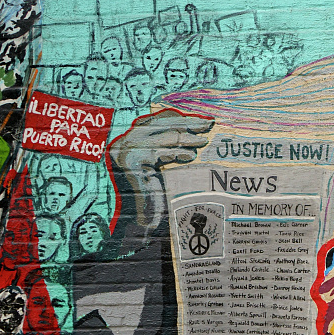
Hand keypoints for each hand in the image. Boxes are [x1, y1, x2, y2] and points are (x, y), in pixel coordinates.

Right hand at [108, 109, 212, 228]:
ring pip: (162, 137)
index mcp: (131, 138)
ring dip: (186, 138)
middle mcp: (124, 141)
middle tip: (209, 124)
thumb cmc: (159, 191)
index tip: (203, 118)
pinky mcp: (131, 162)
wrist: (145, 217)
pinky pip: (159, 152)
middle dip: (187, 123)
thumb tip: (195, 128)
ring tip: (203, 141)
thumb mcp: (165, 161)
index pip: (157, 119)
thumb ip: (171, 144)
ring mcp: (125, 151)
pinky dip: (176, 152)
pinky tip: (190, 156)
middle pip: (160, 123)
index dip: (181, 117)